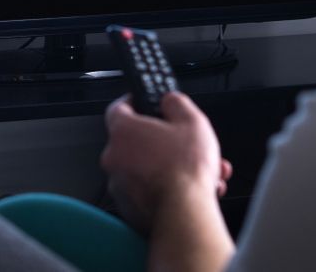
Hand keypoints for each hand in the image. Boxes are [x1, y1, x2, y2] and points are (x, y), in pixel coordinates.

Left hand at [101, 92, 226, 232]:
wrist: (185, 214)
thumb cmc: (185, 171)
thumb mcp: (192, 121)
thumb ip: (176, 103)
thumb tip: (170, 101)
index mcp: (123, 131)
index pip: (118, 108)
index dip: (134, 102)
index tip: (146, 103)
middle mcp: (114, 157)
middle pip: (137, 141)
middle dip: (165, 142)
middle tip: (184, 143)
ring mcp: (119, 184)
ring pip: (146, 168)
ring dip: (171, 166)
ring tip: (201, 171)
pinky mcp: (128, 207)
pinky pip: (147, 190)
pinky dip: (166, 187)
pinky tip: (191, 188)